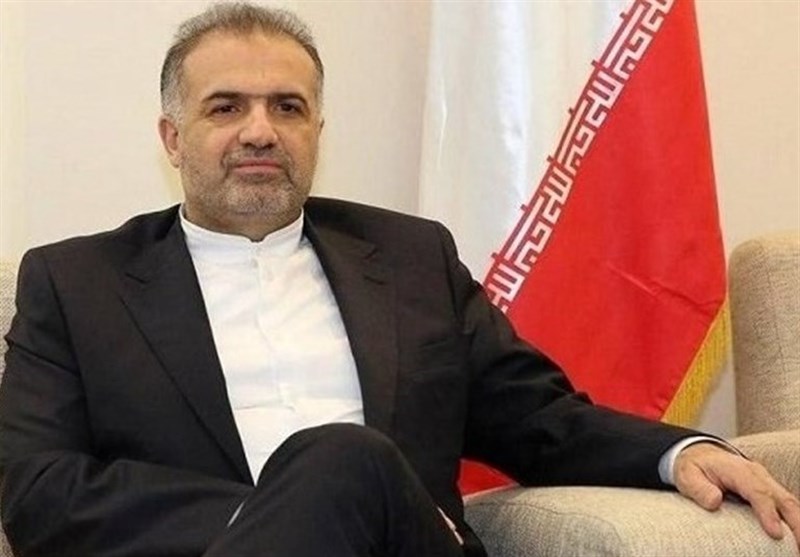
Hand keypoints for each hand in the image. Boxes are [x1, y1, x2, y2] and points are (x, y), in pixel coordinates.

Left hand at [674, 442, 799, 548]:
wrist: (700, 455)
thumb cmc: (694, 468)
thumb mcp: (687, 476)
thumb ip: (699, 488)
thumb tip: (714, 502)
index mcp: (738, 470)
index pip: (758, 491)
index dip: (768, 513)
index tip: (776, 534)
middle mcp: (758, 475)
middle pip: (783, 499)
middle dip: (796, 524)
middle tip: (797, 549)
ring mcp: (766, 482)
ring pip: (790, 503)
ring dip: (799, 525)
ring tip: (798, 548)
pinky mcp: (770, 491)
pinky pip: (787, 506)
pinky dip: (795, 522)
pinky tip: (795, 539)